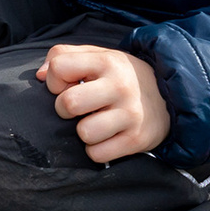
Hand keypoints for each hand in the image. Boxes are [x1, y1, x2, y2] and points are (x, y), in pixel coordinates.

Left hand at [36, 44, 171, 163]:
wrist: (170, 97)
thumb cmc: (120, 77)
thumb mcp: (98, 57)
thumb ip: (64, 56)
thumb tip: (40, 76)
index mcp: (106, 61)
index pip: (60, 67)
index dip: (55, 80)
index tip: (68, 85)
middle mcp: (119, 86)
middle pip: (69, 103)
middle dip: (64, 109)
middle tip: (77, 109)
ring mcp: (130, 114)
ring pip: (84, 133)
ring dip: (82, 132)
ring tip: (95, 123)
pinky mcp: (136, 140)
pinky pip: (97, 154)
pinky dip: (96, 149)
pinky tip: (106, 138)